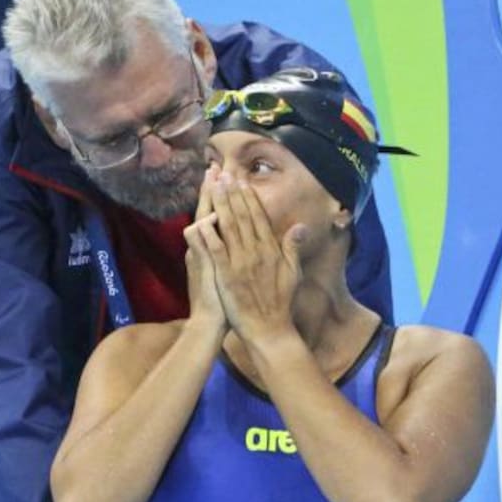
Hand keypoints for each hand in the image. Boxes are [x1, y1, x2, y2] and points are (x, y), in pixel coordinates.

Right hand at [183, 169, 225, 329]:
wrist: (211, 321)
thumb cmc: (224, 298)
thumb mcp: (228, 269)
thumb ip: (234, 249)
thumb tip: (242, 231)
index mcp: (216, 246)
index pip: (219, 214)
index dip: (223, 195)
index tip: (225, 173)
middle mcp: (205, 247)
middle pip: (210, 213)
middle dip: (213, 191)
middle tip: (215, 167)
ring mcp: (201, 256)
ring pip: (203, 224)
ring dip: (207, 205)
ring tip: (211, 182)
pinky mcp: (202, 269)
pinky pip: (200, 250)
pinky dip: (202, 236)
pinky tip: (205, 221)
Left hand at [197, 171, 305, 340]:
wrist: (268, 327)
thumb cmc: (280, 302)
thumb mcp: (292, 273)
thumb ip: (293, 248)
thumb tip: (300, 226)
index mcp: (271, 250)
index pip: (258, 217)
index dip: (249, 197)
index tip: (242, 182)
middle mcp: (256, 252)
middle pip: (242, 217)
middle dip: (232, 194)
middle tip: (224, 174)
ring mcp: (240, 263)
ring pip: (229, 227)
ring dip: (221, 205)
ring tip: (214, 186)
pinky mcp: (227, 275)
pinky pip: (216, 250)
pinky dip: (209, 234)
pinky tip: (201, 219)